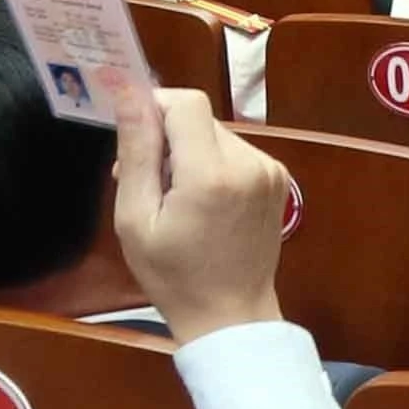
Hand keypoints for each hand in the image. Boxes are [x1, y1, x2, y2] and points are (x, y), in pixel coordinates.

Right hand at [108, 83, 288, 340]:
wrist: (231, 314)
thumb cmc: (173, 275)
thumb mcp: (136, 218)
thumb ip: (137, 151)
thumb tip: (129, 94)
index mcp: (211, 174)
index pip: (187, 103)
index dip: (155, 108)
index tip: (134, 136)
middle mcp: (249, 163)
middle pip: (200, 119)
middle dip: (168, 138)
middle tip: (145, 180)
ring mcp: (270, 170)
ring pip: (217, 134)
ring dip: (190, 153)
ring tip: (173, 197)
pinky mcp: (279, 178)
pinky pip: (236, 152)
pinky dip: (213, 165)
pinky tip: (202, 202)